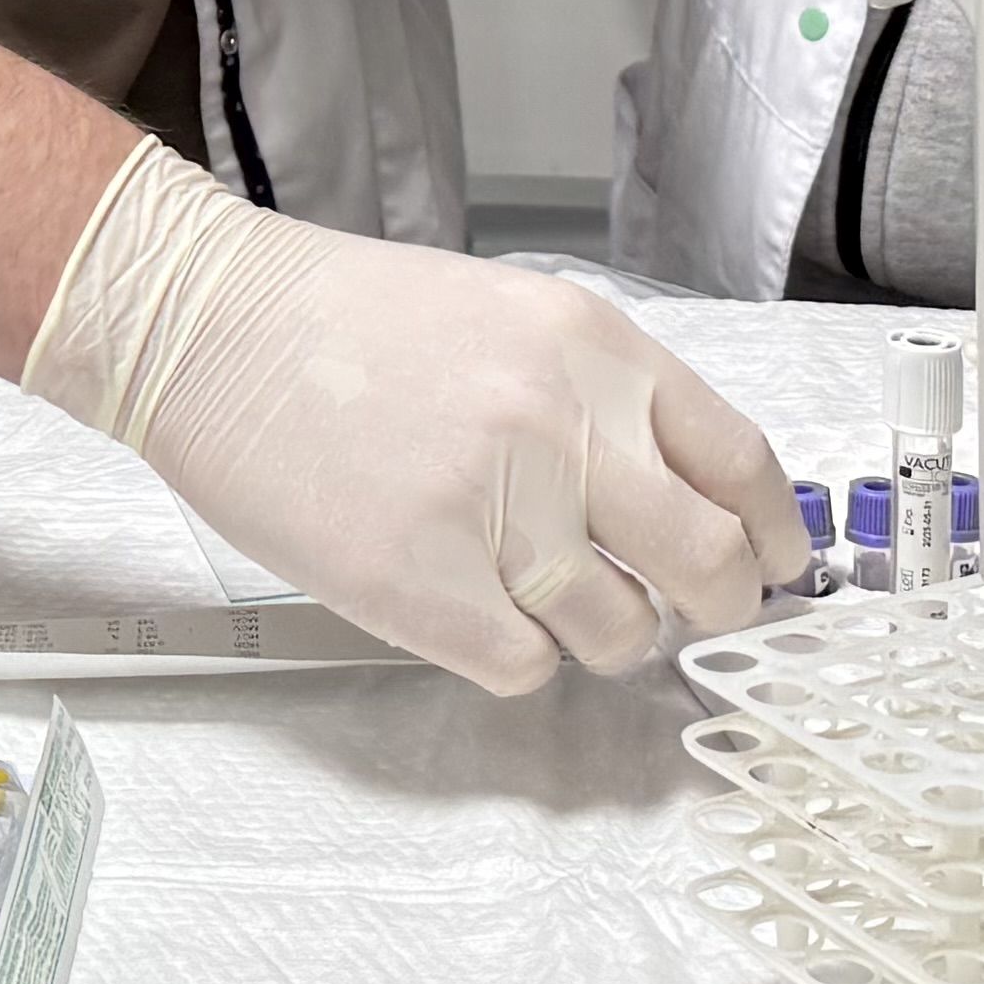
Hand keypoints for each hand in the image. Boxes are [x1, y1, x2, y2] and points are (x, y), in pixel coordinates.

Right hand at [22, 137, 802, 693]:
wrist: (205, 324)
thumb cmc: (339, 322)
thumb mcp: (506, 316)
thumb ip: (598, 398)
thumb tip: (678, 499)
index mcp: (593, 350)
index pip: (740, 463)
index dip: (774, 535)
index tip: (778, 569)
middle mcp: (562, 427)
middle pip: (708, 564)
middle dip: (713, 608)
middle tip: (681, 614)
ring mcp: (496, 509)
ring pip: (619, 631)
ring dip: (594, 632)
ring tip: (532, 593)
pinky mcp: (424, 584)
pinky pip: (525, 666)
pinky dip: (508, 653)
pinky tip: (462, 604)